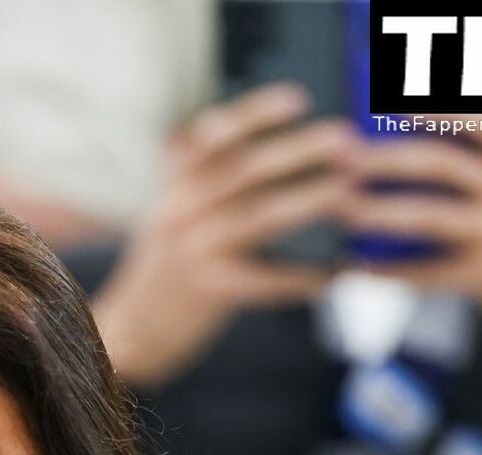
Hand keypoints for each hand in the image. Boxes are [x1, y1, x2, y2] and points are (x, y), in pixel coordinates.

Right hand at [92, 82, 360, 386]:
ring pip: (261, 215)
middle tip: (345, 138)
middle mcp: (181, 208)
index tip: (298, 99)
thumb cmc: (167, 265)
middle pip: (248, 168)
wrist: (133, 328)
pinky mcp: (212, 290)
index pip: (215, 135)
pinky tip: (330, 274)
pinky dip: (301, 278)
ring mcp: (196, 249)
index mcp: (174, 181)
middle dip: (301, 150)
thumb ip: (204, 176)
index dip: (257, 114)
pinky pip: (266, 279)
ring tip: (347, 191)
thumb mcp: (171, 210)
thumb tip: (273, 147)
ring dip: (310, 201)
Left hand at [343, 125, 481, 372]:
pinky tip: (362, 272)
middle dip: (390, 159)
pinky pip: (438, 271)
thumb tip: (390, 164)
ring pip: (438, 216)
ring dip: (385, 213)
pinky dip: (396, 272)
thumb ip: (467, 184)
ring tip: (346, 213)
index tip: (394, 103)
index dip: (443, 110)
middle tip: (344, 160)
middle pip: (447, 163)